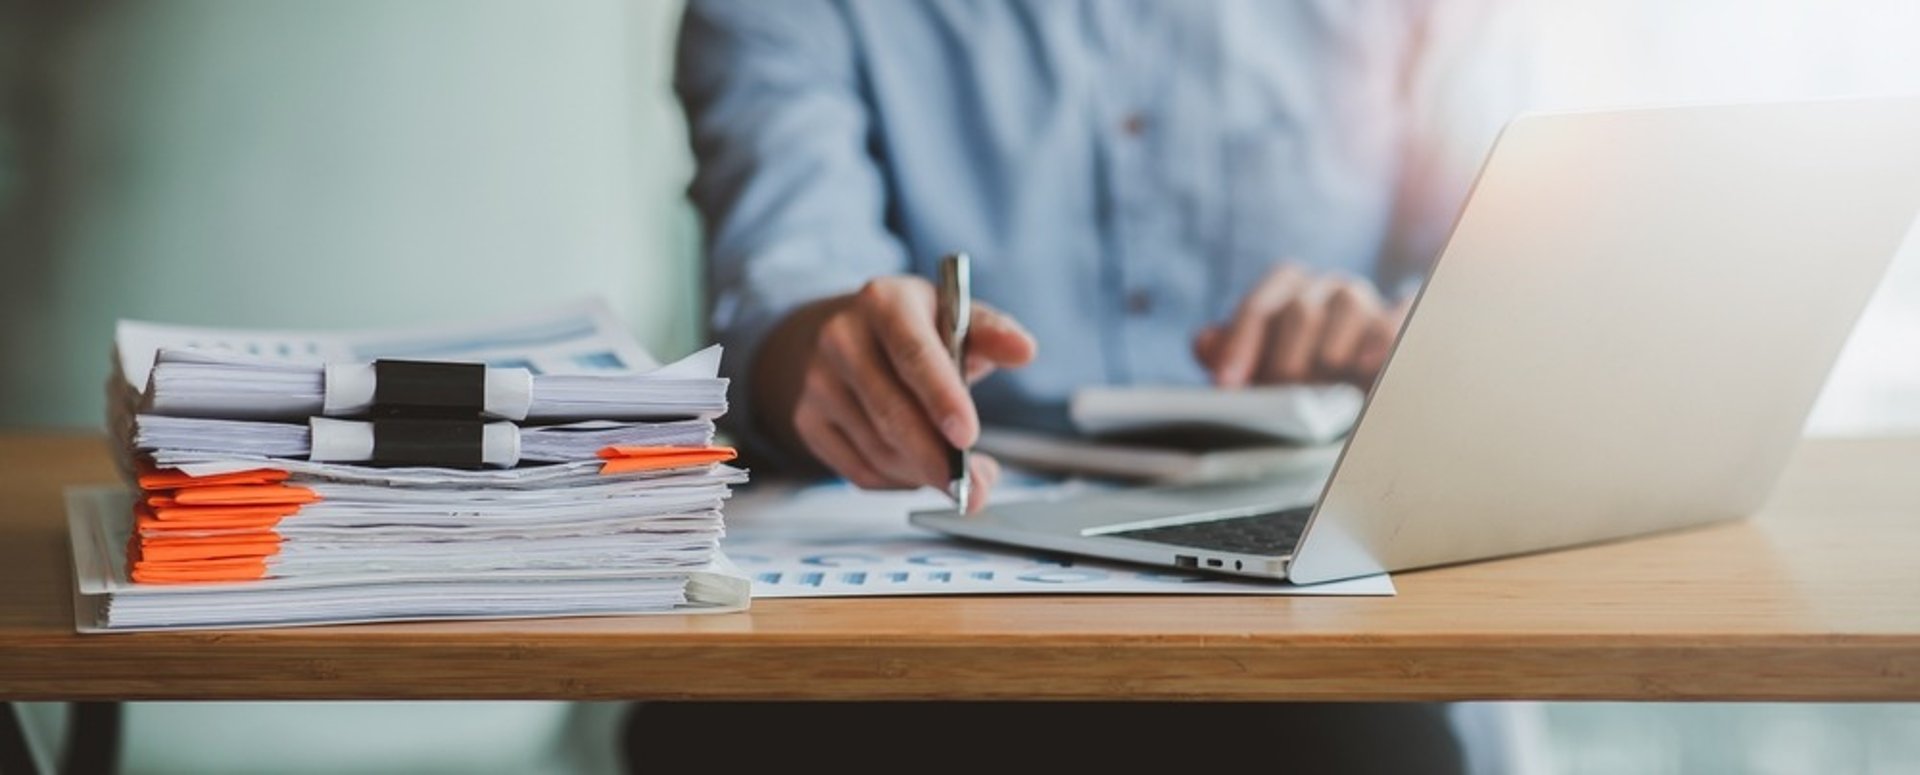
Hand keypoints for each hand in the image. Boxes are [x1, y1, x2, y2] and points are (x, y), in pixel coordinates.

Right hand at [755, 276, 1037, 510]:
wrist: (847, 335)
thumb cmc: (915, 329)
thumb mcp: (954, 315)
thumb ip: (992, 334)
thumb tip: (1024, 350)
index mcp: (884, 301)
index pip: (913, 354)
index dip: (941, 398)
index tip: (968, 437)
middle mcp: (841, 338)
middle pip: (891, 411)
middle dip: (937, 458)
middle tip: (976, 487)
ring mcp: (818, 382)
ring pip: (878, 448)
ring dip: (924, 473)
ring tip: (960, 476)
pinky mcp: (807, 420)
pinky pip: (859, 470)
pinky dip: (899, 481)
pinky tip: (921, 470)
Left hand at [1193, 264, 1408, 387]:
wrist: (1365, 382)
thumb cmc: (1303, 374)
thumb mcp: (1260, 367)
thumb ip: (1228, 353)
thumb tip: (1203, 343)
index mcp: (1288, 288)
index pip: (1259, 307)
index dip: (1240, 345)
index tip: (1227, 385)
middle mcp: (1327, 286)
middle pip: (1301, 310)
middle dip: (1285, 359)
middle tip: (1281, 396)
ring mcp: (1367, 300)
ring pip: (1348, 306)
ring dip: (1330, 353)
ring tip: (1322, 389)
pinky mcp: (1401, 319)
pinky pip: (1393, 320)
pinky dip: (1381, 340)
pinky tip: (1367, 368)